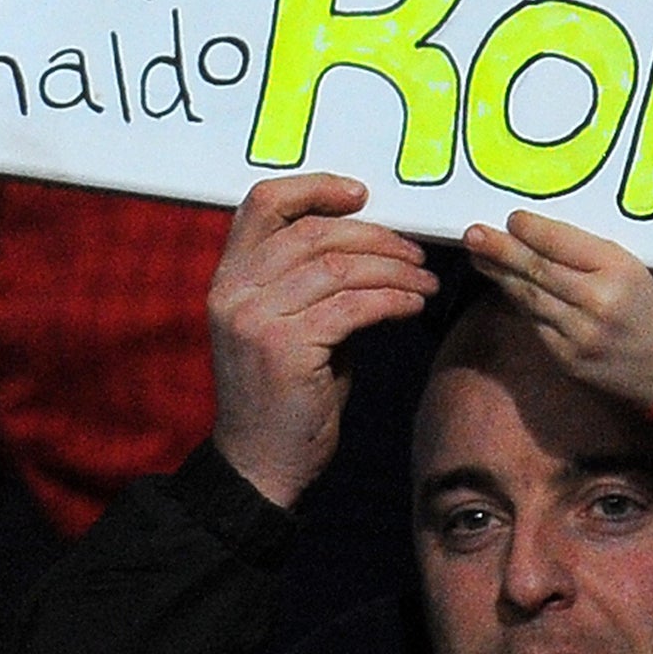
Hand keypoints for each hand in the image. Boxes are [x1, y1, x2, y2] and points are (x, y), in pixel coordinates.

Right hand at [208, 174, 436, 508]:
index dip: (315, 187)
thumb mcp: (285, 323)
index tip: (361, 194)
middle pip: (314, 232)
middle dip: (376, 236)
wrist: (260, 466)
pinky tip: (413, 306)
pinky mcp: (284, 348)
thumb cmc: (285, 394)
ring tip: (424, 282)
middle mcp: (233, 291)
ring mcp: (255, 319)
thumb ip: (311, 279)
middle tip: (414, 253)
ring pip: (340, 267)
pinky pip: (354, 306)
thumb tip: (374, 240)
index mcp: (228, 276)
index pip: (263, 202)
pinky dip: (393, 300)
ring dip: (394, 270)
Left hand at [463, 211, 652, 410]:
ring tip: (477, 255)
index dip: (532, 231)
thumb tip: (534, 232)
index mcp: (621, 270)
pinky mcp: (567, 360)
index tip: (511, 217)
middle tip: (472, 233)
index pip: (565, 244)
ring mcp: (580, 336)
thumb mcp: (633, 268)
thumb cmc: (649, 307)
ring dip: (499, 275)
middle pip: (539, 271)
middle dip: (501, 250)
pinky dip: (517, 302)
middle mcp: (598, 303)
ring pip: (530, 298)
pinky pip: (535, 323)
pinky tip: (503, 285)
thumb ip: (588, 254)